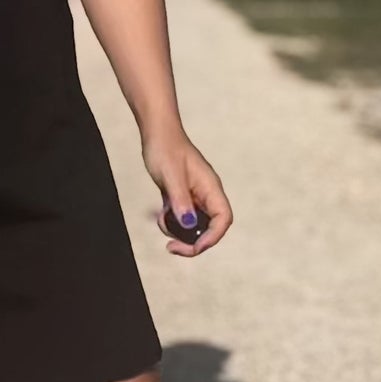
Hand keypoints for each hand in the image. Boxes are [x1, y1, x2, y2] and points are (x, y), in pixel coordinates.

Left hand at [140, 127, 231, 257]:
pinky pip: (182, 219)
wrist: (157, 133)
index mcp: (211, 188)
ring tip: (162, 222)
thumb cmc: (166, 149)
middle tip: (172, 248)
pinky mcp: (183, 198)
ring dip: (179, 233)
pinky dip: (171, 223)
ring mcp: (195, 197)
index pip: (223, 219)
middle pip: (210, 228)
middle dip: (193, 242)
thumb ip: (180, 199)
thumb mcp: (171, 175)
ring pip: (194, 226)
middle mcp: (206, 195)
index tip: (193, 247)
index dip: (212, 237)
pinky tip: (160, 214)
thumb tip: (188, 224)